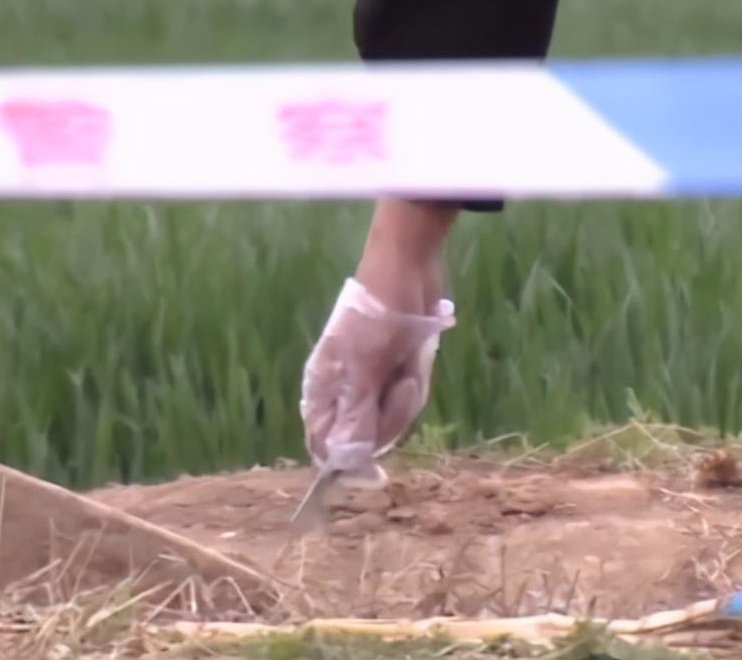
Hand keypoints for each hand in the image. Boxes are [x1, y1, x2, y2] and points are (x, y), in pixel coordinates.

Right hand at [299, 278, 453, 485]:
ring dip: (408, 392)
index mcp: (324, 389)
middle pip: (366, 434)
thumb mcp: (368, 368)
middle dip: (391, 415)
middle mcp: (344, 388)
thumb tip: (343, 461)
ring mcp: (371, 377)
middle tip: (400, 382)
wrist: (407, 267)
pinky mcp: (395, 367)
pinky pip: (408, 391)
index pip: (325, 445)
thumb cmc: (379, 315)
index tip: (376, 476)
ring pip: (393, 413)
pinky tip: (417, 355)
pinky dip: (417, 377)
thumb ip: (356, 416)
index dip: (349, 463)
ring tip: (409, 361)